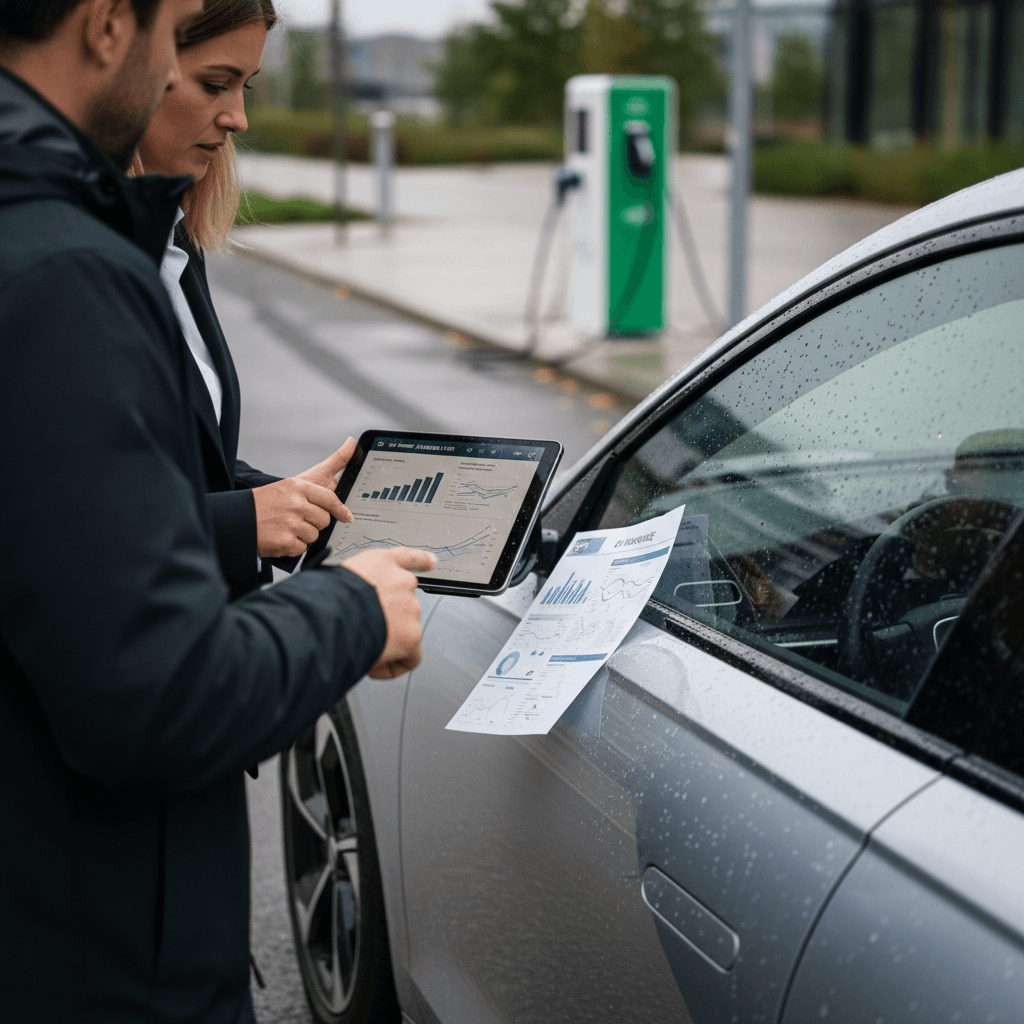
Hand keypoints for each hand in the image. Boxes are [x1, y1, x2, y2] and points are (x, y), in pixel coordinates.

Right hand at [252, 439, 357, 557]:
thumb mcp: (290, 484)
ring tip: (285, 527)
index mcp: (298, 487)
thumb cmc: (266, 502)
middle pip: (324, 520)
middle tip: (296, 519)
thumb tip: (345, 458)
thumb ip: (319, 477)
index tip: (347, 517)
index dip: (341, 510)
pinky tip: (279, 537)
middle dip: (315, 522)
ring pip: (314, 535)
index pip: (330, 499)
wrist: (236, 519)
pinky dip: (292, 546)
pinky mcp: (285, 542)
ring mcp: (291, 523)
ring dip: (303, 535)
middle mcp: (296, 504)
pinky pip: (302, 548)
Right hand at [343, 547, 437, 677]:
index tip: (431, 562)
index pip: (406, 558)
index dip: (421, 560)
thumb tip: (356, 605)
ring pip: (404, 631)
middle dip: (385, 620)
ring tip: (357, 645)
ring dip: (384, 641)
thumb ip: (357, 584)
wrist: (331, 613)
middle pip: (403, 604)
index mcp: (381, 562)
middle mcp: (402, 582)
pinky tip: (373, 667)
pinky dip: (393, 665)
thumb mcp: (338, 576)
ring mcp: (410, 608)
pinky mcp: (411, 634)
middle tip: (360, 630)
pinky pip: (410, 656)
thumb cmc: (323, 597)